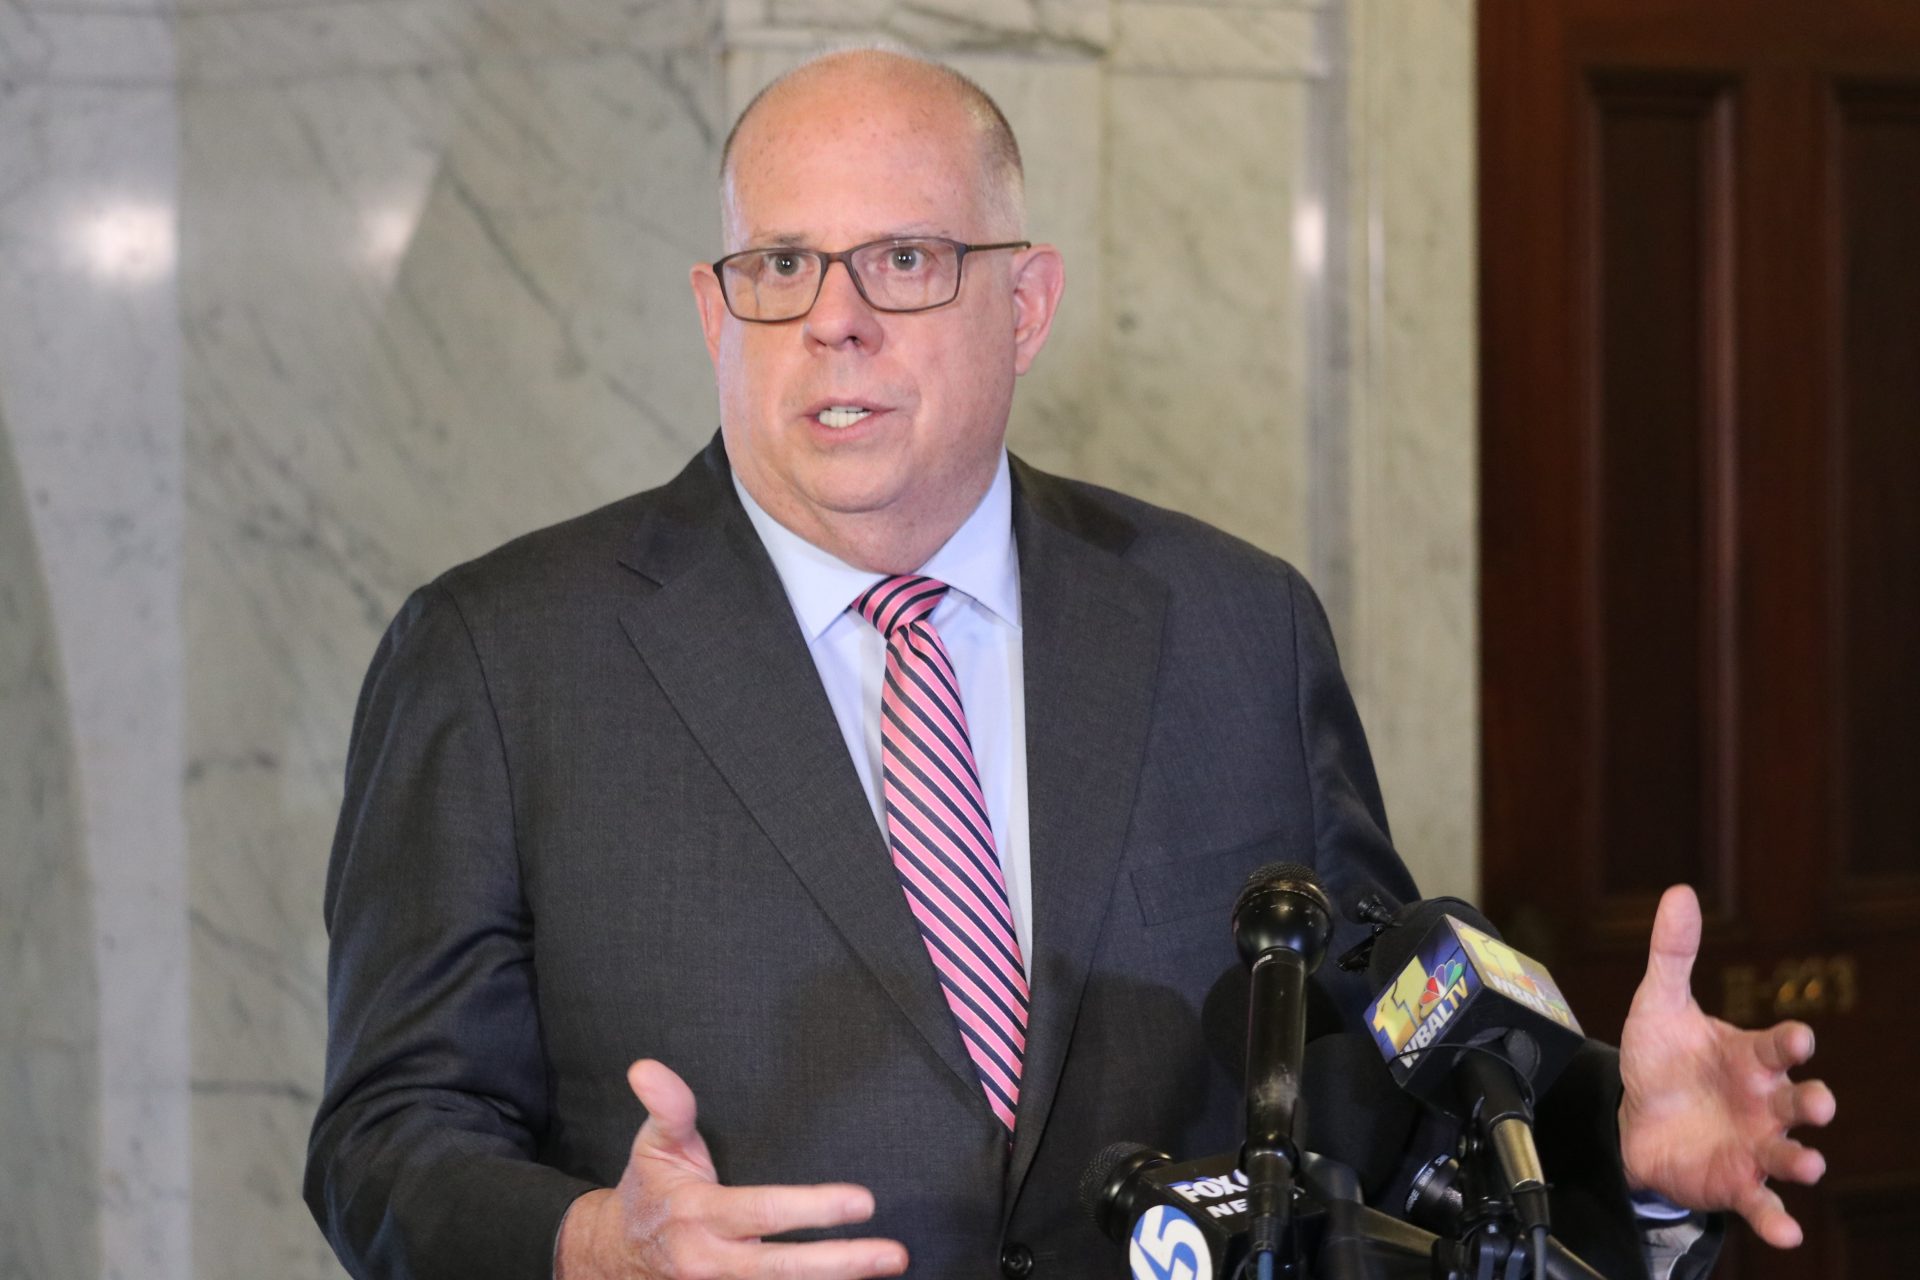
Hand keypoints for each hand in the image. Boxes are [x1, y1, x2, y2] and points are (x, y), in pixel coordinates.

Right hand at [556, 1060, 908, 1278]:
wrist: (617, 1253)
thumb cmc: (649, 1191)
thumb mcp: (654, 1145)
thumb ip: (667, 1108)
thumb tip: (646, 1068)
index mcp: (699, 1215)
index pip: (762, 1213)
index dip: (813, 1208)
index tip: (863, 1201)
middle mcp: (711, 1261)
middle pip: (782, 1269)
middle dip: (842, 1262)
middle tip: (893, 1253)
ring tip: (888, 1267)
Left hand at [1617, 885, 1836, 1247]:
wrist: (1633, 1117)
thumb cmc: (1661, 1059)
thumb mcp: (1659, 1005)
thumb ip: (1673, 954)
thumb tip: (1680, 892)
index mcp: (1752, 1057)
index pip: (1779, 1046)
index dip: (1789, 1042)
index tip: (1796, 1039)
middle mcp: (1764, 1102)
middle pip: (1799, 1102)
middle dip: (1812, 1102)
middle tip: (1817, 1102)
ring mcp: (1755, 1144)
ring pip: (1790, 1153)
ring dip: (1802, 1159)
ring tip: (1810, 1163)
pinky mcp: (1737, 1181)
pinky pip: (1762, 1202)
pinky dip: (1777, 1219)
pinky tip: (1784, 1231)